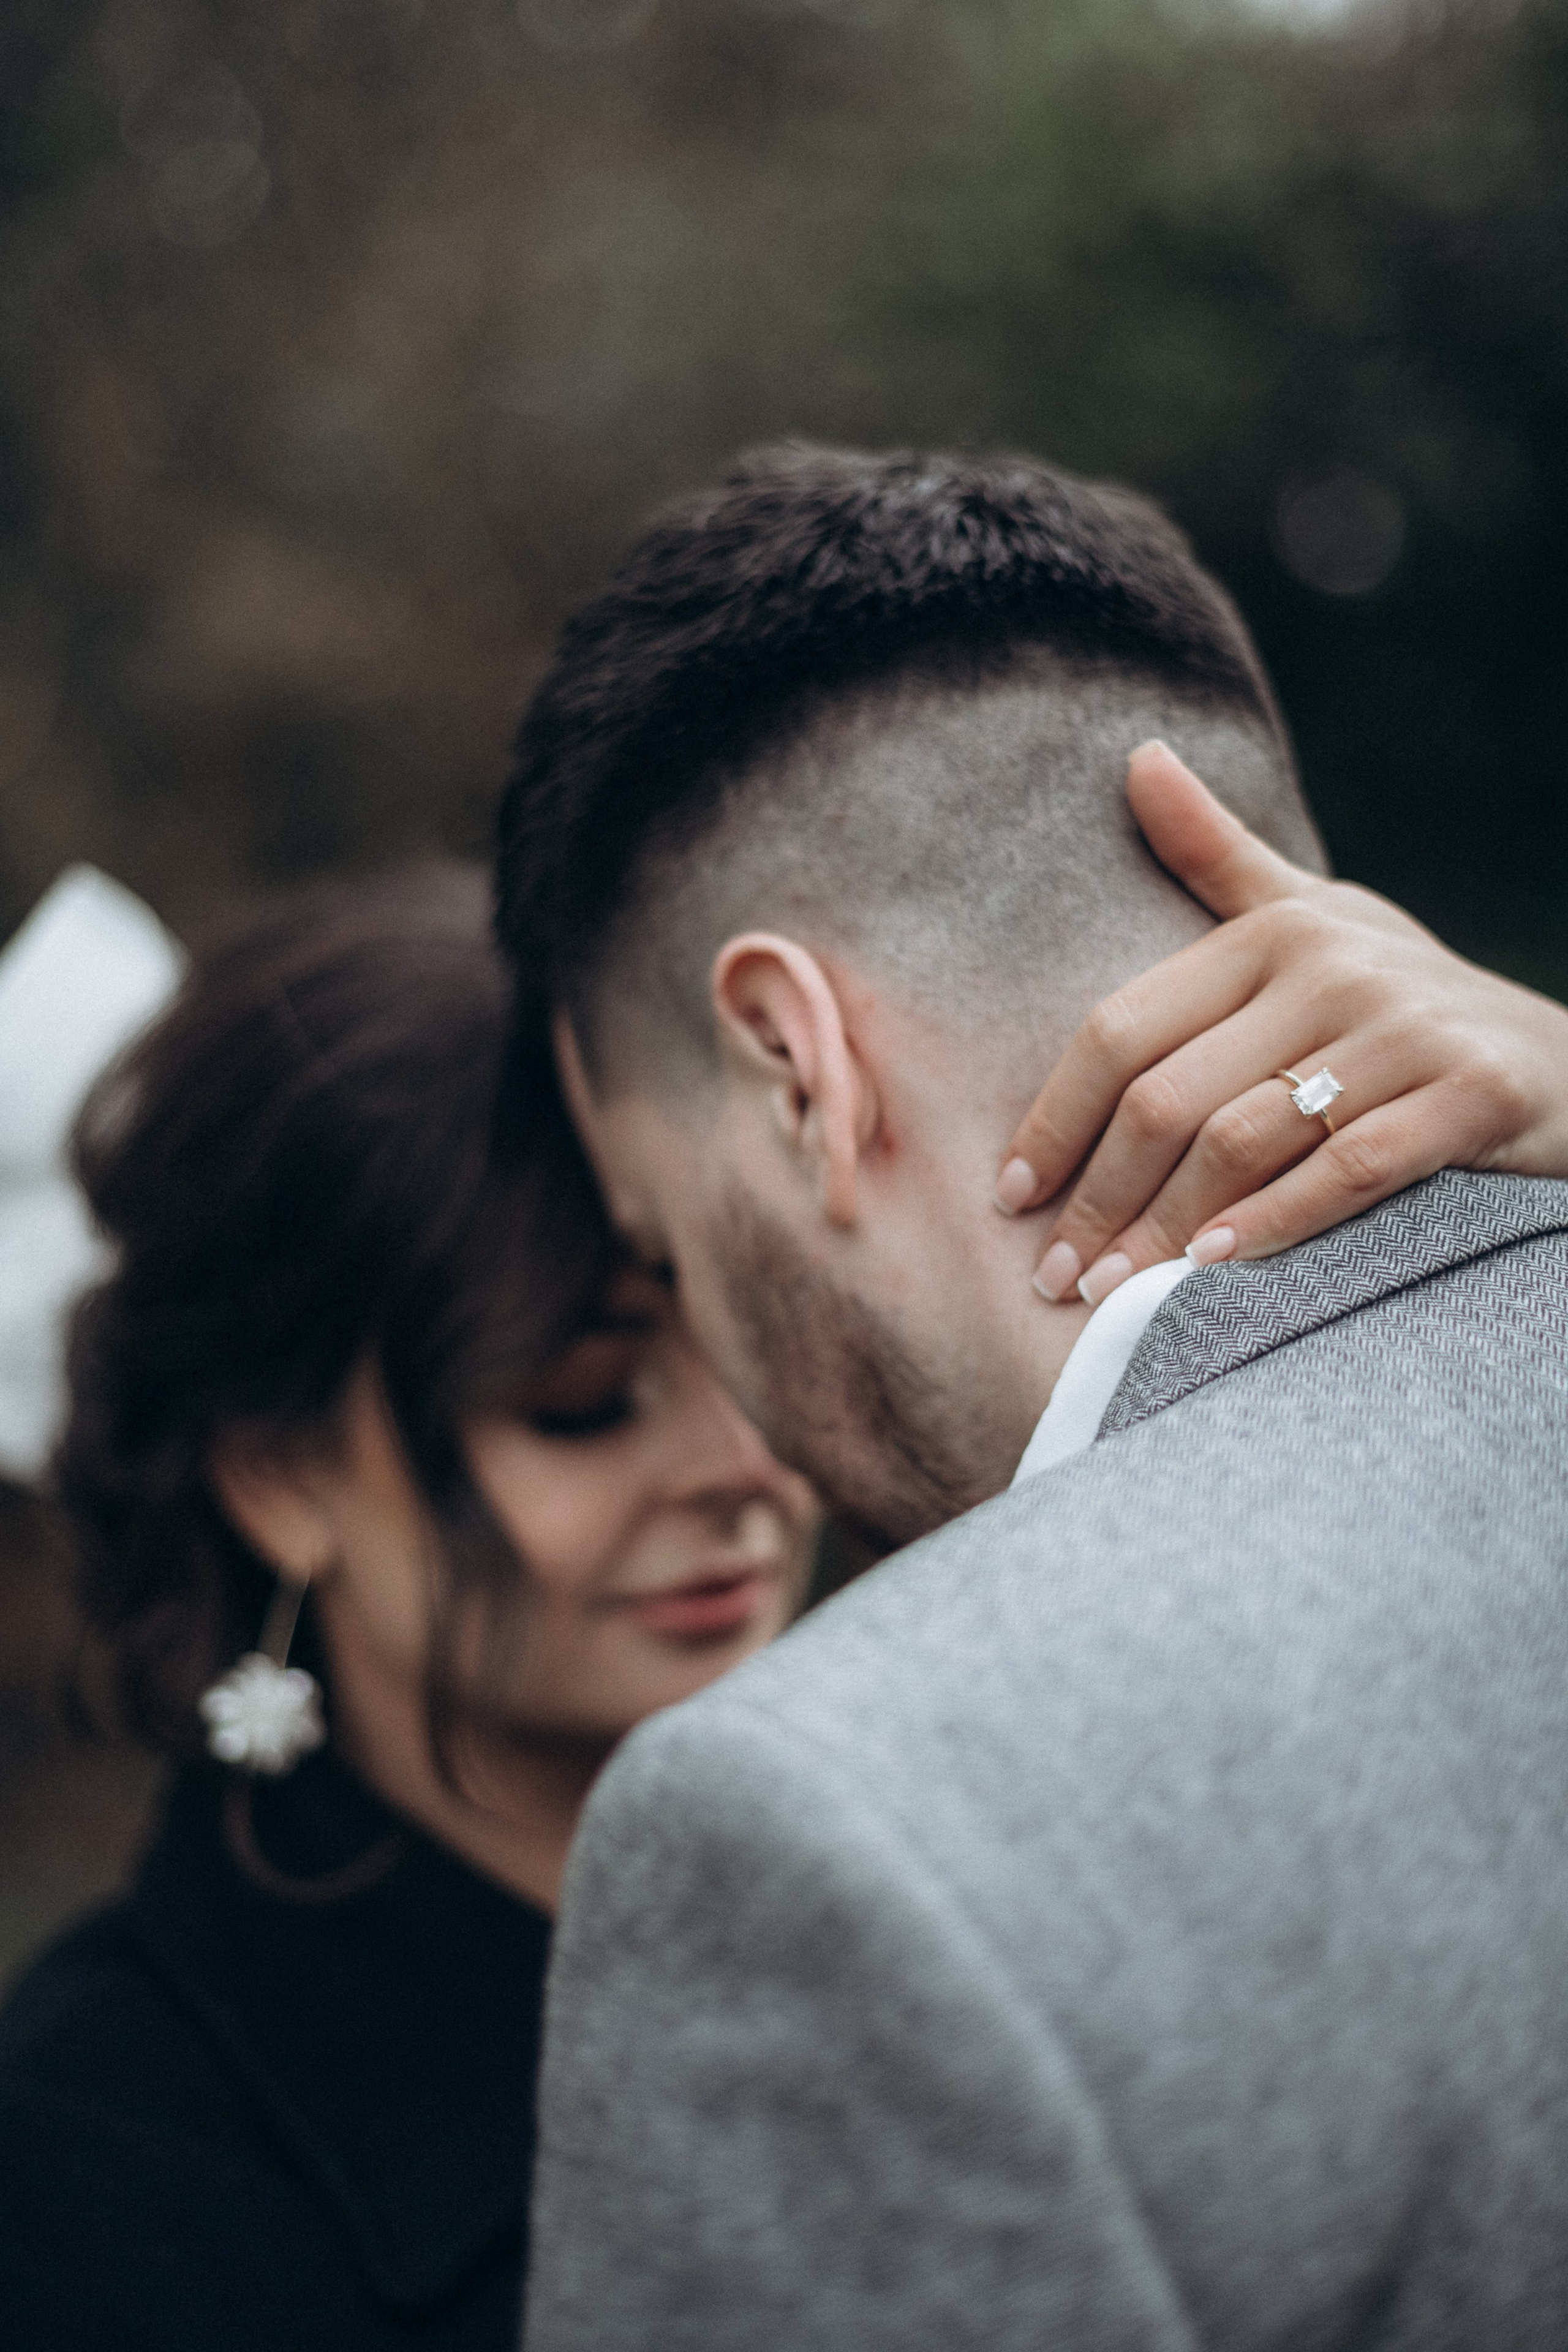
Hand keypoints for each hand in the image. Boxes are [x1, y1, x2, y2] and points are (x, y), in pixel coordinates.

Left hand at [996, 741, 1567, 1303]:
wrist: (1564, 1061)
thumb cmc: (1404, 1001)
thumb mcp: (1313, 917)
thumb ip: (1218, 857)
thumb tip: (1137, 758)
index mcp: (1273, 932)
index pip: (1122, 1031)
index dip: (1055, 1118)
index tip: (1009, 1193)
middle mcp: (1335, 969)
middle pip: (1169, 1098)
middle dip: (1099, 1199)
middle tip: (1053, 1276)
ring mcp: (1408, 1030)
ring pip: (1245, 1141)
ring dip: (1164, 1232)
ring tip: (1110, 1295)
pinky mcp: (1472, 1093)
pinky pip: (1349, 1169)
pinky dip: (1275, 1224)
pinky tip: (1213, 1270)